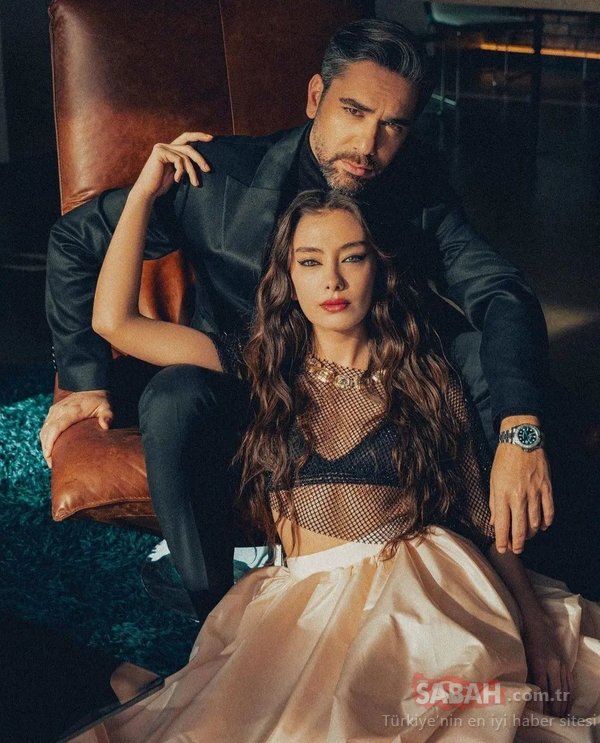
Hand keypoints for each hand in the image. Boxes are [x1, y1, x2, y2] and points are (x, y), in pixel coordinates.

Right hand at [39, 390, 112, 468]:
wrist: (90, 385)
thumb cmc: (100, 399)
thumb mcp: (107, 406)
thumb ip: (107, 416)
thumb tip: (105, 426)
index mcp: (71, 411)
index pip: (55, 428)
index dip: (50, 443)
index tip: (48, 456)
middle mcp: (59, 410)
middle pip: (46, 432)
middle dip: (46, 448)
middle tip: (52, 464)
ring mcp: (55, 410)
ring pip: (44, 430)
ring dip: (45, 444)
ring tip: (50, 459)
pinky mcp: (54, 411)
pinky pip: (46, 426)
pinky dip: (45, 437)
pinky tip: (50, 447)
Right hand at [131, 131, 213, 200]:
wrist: (147, 192)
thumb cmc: (161, 185)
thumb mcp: (177, 173)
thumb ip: (185, 165)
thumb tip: (202, 163)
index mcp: (170, 149)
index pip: (186, 138)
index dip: (198, 136)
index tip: (211, 138)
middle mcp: (165, 146)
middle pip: (188, 147)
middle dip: (200, 158)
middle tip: (208, 169)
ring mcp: (161, 147)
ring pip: (185, 156)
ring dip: (192, 171)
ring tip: (196, 183)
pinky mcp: (159, 152)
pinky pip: (178, 160)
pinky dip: (181, 171)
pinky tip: (177, 180)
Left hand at [490, 419, 552, 554]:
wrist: (521, 441)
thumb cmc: (504, 460)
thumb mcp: (493, 481)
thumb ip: (494, 503)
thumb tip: (494, 522)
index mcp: (503, 495)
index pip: (502, 525)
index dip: (502, 541)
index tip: (502, 549)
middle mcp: (519, 497)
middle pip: (520, 529)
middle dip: (518, 544)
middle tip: (516, 550)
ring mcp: (535, 493)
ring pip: (535, 522)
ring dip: (531, 533)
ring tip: (527, 537)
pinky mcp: (546, 488)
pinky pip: (549, 511)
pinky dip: (546, 522)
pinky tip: (542, 526)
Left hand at [522, 616, 571, 716]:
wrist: (538, 623)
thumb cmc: (527, 640)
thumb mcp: (524, 656)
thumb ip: (527, 672)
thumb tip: (528, 689)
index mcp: (540, 664)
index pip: (544, 689)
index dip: (544, 703)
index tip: (544, 714)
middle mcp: (552, 665)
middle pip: (557, 691)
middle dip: (556, 707)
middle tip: (554, 718)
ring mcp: (560, 664)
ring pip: (565, 687)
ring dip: (564, 702)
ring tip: (562, 714)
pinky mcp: (564, 662)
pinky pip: (569, 680)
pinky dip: (570, 692)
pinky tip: (568, 700)